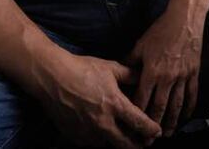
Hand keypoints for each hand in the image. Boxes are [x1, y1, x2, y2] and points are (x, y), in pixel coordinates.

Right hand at [39, 53, 160, 147]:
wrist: (52, 77)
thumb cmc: (82, 69)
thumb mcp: (110, 68)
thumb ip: (130, 75)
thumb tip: (144, 77)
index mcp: (115, 104)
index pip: (139, 123)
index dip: (151, 130)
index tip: (157, 132)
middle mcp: (103, 122)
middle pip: (126, 144)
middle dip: (137, 145)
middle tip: (143, 143)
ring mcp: (87, 131)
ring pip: (107, 145)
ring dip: (116, 142)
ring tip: (120, 136)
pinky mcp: (74, 135)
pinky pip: (90, 142)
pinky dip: (98, 138)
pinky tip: (99, 130)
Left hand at [128, 8, 204, 135]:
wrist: (185, 20)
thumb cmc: (161, 30)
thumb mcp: (140, 45)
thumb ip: (130, 62)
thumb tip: (120, 73)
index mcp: (151, 71)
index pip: (142, 99)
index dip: (137, 115)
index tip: (133, 128)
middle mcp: (167, 78)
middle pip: (160, 107)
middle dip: (154, 125)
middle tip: (150, 139)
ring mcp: (182, 77)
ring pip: (176, 104)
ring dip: (172, 121)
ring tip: (168, 133)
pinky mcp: (194, 73)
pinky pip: (192, 94)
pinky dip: (189, 107)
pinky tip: (186, 116)